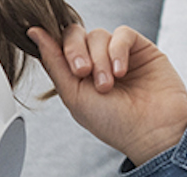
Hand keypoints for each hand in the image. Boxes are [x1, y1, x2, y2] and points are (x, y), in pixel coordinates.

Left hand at [27, 24, 186, 164]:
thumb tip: (34, 32)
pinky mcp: (141, 49)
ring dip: (99, 59)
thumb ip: (54, 63)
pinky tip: (121, 72)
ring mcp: (118, 54)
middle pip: (75, 34)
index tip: (65, 64)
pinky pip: (122, 34)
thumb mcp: (74, 95)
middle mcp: (96, 61)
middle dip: (75, 51)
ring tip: (107, 85)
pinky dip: (117, 50)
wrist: (152, 133)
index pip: (59, 45)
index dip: (57, 48)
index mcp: (76, 73)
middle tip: (82, 73)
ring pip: (98, 35)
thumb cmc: (113, 123)